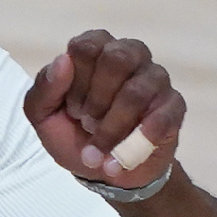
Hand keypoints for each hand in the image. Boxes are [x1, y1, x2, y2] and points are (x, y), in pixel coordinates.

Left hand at [24, 30, 184, 189]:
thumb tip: (62, 60)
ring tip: (97, 149)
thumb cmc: (72, 133)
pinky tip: (118, 159)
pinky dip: (138, 141)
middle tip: (86, 122)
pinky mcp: (173, 106)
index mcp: (96, 51)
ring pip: (137, 92)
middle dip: (96, 99)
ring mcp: (155, 79)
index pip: (87, 45)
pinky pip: (163, 115)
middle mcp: (130, 56)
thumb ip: (44, 89)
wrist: (100, 172)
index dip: (75, 80)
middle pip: (118, 58)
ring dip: (110, 128)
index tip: (71, 107)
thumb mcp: (43, 116)